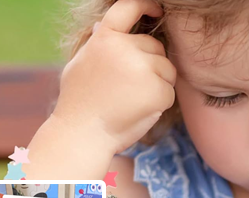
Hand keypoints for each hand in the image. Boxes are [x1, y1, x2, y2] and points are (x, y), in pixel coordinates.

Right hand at [53, 0, 176, 152]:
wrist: (83, 134)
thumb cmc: (78, 105)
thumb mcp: (81, 63)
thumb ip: (97, 45)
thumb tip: (101, 27)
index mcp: (105, 37)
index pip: (129, 7)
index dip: (146, 5)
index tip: (157, 9)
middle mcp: (125, 48)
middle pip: (156, 48)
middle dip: (152, 65)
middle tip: (133, 90)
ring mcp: (143, 68)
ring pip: (167, 70)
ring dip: (159, 85)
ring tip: (135, 102)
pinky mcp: (157, 90)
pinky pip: (170, 93)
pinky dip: (161, 104)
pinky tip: (141, 112)